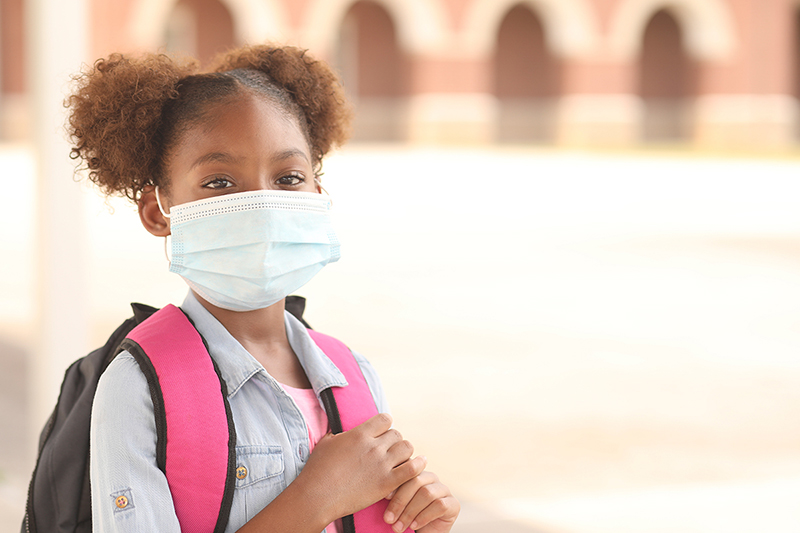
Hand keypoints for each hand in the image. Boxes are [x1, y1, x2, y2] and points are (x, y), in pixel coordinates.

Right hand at [300, 413, 426, 521]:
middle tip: (389, 451)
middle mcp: (373, 446)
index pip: (385, 419)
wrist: (317, 496)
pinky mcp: (387, 483)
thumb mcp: (326, 443)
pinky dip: (418, 465)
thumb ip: (339, 434)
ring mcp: (381, 464)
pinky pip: (412, 469)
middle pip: (397, 434)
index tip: (382, 434)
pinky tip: (420, 464)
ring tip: (399, 459)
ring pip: (407, 448)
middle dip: (394, 441)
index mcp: (360, 434)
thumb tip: (343, 431)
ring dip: (405, 452)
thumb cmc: (317, 470)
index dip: (385, 426)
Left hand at [383, 470, 459, 532]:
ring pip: (427, 493)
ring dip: (410, 512)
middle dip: (400, 501)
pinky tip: (414, 525)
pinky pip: (439, 505)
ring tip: (399, 527)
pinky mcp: (453, 504)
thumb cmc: (406, 519)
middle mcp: (431, 478)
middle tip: (388, 519)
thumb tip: (382, 492)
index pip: (407, 471)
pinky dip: (424, 516)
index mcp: (417, 473)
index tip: (384, 497)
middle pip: (416, 481)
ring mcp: (444, 490)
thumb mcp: (397, 505)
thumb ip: (393, 495)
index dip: (396, 483)